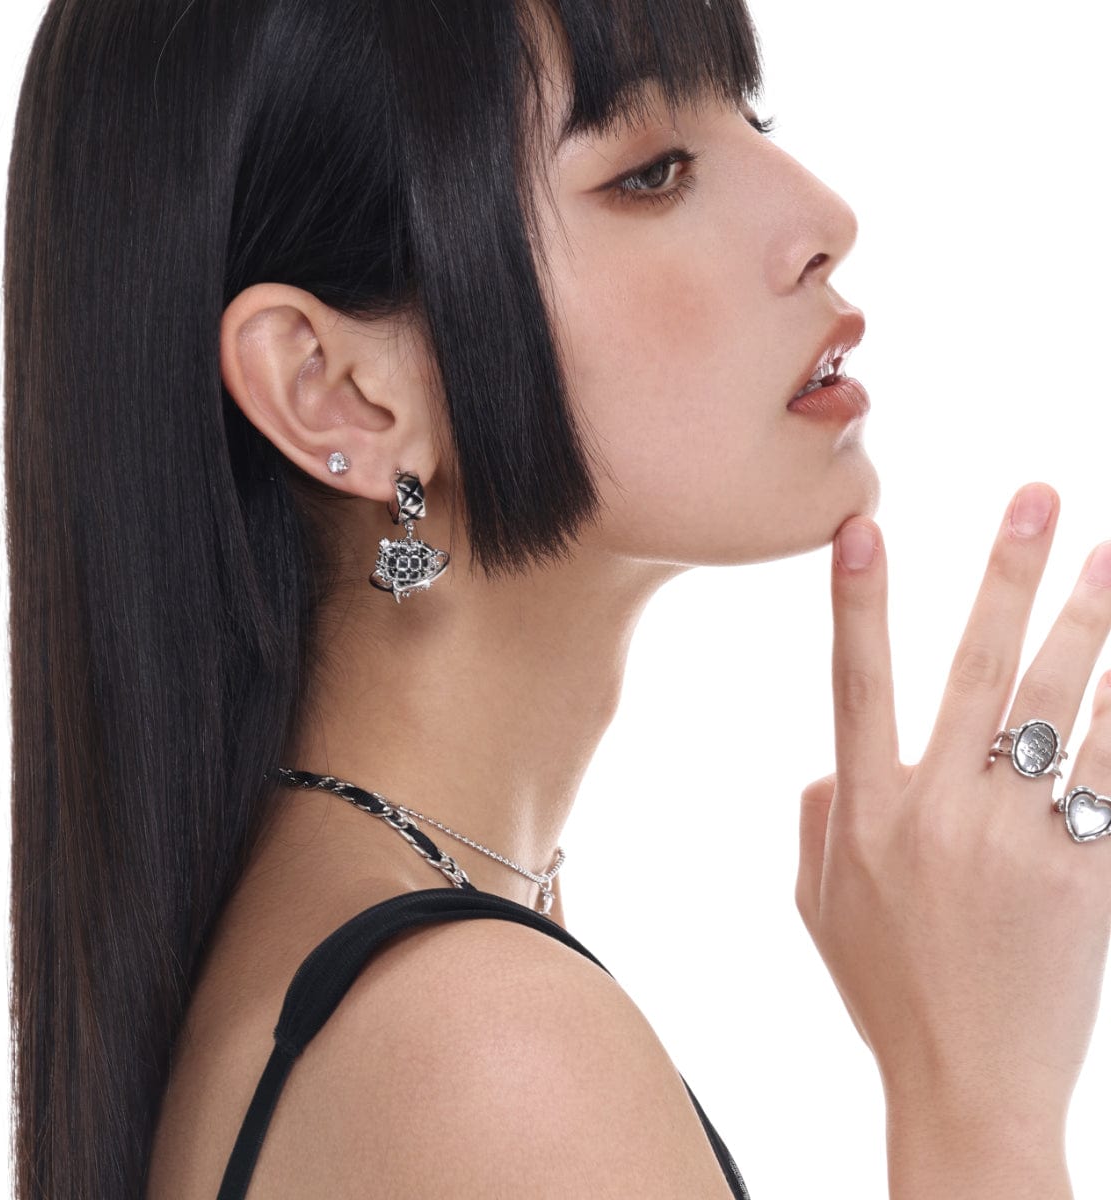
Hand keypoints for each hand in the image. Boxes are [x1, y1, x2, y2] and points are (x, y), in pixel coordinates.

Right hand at [795, 483, 1110, 1122]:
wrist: (968, 1087)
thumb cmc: (885, 989)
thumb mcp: (817, 901)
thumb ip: (820, 816)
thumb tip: (837, 760)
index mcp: (866, 814)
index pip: (858, 683)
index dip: (860, 602)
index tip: (864, 527)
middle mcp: (939, 814)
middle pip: (980, 672)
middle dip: (1007, 576)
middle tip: (1037, 498)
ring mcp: (1018, 843)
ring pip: (1063, 710)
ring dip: (1092, 625)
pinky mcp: (1086, 876)